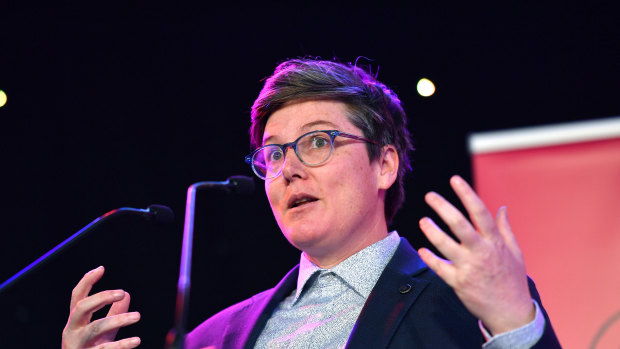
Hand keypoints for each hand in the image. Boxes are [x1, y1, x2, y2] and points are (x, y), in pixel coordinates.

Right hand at [62, 266, 140, 348]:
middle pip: (82, 308)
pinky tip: (136, 340)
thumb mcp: (102, 331)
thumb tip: (127, 294)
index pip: (77, 297)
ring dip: (118, 320)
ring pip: (95, 328)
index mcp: (76, 321)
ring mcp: (79, 346)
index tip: (101, 268)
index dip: (87, 281)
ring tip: (137, 316)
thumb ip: (112, 313)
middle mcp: (73, 331)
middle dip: (101, 298)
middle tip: (121, 292)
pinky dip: (122, 345)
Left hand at [418, 175, 534, 334]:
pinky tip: (422, 250)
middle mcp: (481, 252)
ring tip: (423, 221)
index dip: (467, 194)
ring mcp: (469, 268)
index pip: (480, 212)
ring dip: (432, 231)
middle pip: (459, 225)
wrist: (511, 313)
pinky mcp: (458, 283)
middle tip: (430, 196)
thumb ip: (504, 229)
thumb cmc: (512, 280)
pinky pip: (440, 268)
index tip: (455, 179)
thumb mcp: (515, 252)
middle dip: (443, 208)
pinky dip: (429, 258)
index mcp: (495, 242)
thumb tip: (502, 208)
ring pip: (445, 246)